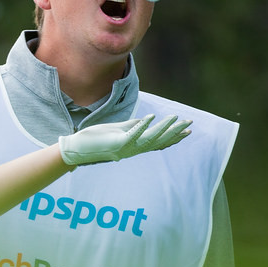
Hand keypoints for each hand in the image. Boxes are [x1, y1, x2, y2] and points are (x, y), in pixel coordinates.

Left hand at [58, 114, 191, 165]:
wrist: (77, 149)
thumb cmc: (96, 139)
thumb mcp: (118, 130)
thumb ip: (132, 126)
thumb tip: (145, 120)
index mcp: (134, 146)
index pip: (158, 142)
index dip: (173, 138)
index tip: (188, 132)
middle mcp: (133, 149)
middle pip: (159, 141)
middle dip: (175, 132)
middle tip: (190, 124)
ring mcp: (127, 147)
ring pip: (150, 138)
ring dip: (164, 127)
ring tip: (175, 117)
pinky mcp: (118, 143)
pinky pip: (133, 134)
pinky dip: (142, 125)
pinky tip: (151, 117)